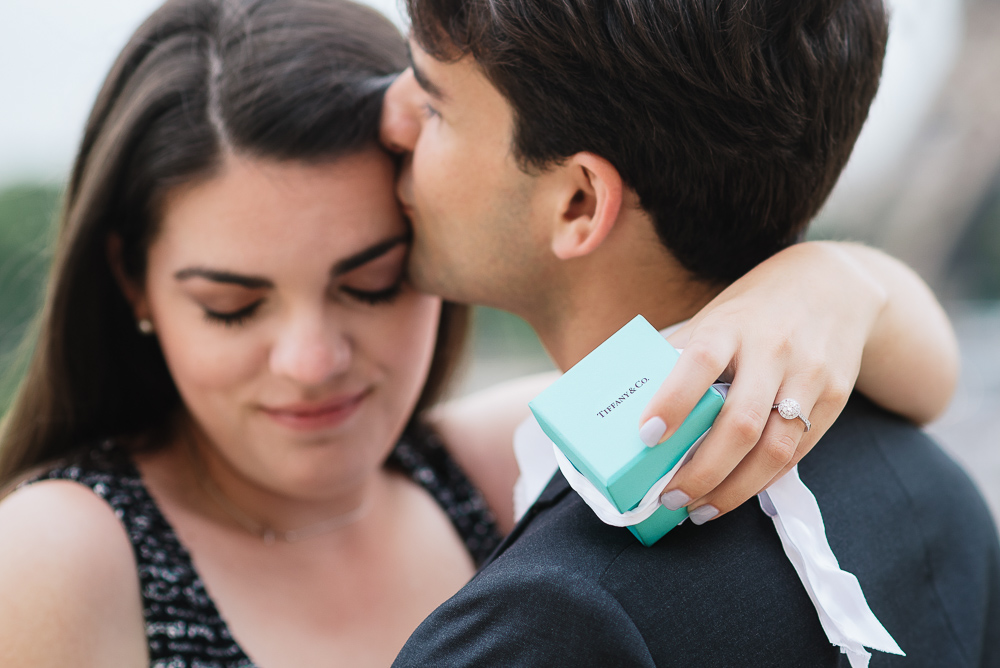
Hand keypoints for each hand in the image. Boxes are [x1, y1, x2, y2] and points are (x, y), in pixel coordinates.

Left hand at [638, 242, 887, 523]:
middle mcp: (774, 350)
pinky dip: (762, 481)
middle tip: (670, 498)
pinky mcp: (835, 399)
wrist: (837, 287)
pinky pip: (798, 453)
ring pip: (775, 448)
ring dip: (733, 490)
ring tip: (699, 510)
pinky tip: (734, 494)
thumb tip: (625, 396)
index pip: (701, 360)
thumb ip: (679, 354)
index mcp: (732, 324)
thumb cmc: (755, 309)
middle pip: (742, 422)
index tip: (645, 437)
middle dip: (703, 470)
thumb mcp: (715, 317)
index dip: (672, 400)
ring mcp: (809, 376)